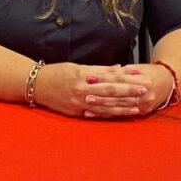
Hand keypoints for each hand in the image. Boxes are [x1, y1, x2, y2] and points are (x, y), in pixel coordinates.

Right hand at [35, 62, 167, 118]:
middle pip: (110, 91)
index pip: (109, 76)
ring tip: (137, 106)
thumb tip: (118, 69)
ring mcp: (80, 103)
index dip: (126, 77)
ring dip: (123, 106)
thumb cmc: (56, 73)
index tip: (140, 76)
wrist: (37, 85)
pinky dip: (109, 114)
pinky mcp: (77, 112)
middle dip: (129, 91)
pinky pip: (96, 114)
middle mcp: (83, 90)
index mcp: (83, 76)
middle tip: (144, 90)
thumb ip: (98, 70)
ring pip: (106, 105)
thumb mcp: (76, 67)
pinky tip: (120, 114)